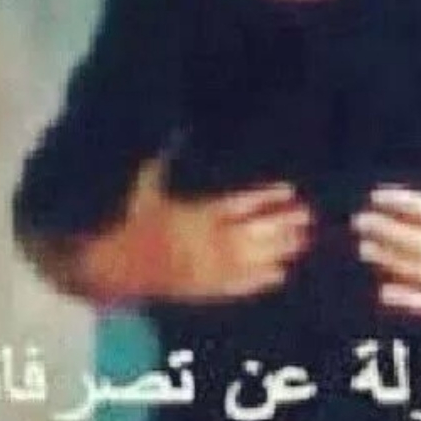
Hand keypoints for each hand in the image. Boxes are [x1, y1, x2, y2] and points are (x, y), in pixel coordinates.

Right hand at [82, 158, 312, 302]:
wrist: (112, 268)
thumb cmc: (129, 223)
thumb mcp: (143, 189)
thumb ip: (159, 161)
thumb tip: (174, 131)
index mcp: (190, 215)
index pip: (236, 203)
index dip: (264, 197)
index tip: (289, 189)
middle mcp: (202, 243)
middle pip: (251, 233)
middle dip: (281, 224)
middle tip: (308, 215)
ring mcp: (204, 268)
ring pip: (249, 259)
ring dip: (278, 251)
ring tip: (304, 241)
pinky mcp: (202, 289)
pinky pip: (235, 286)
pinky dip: (259, 281)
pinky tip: (281, 274)